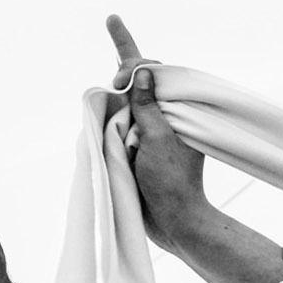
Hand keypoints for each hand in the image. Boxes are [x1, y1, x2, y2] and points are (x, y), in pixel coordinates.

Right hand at [108, 15, 208, 253]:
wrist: (173, 223)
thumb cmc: (172, 182)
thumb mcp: (159, 138)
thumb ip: (147, 105)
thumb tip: (141, 72)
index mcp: (176, 110)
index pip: (152, 71)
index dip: (132, 61)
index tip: (118, 59)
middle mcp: (162, 117)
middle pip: (135, 82)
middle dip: (122, 73)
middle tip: (114, 76)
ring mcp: (148, 132)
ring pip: (124, 103)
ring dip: (114, 98)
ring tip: (116, 97)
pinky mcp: (137, 148)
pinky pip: (118, 124)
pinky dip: (109, 115)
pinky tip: (106, 98)